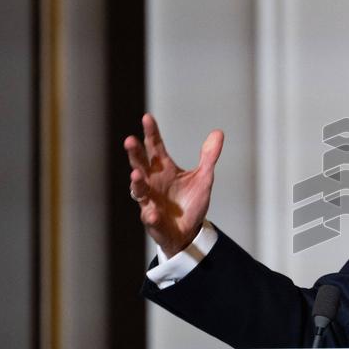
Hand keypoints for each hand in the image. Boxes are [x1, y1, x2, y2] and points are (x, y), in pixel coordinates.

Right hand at [124, 113, 223, 256]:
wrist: (189, 231)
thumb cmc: (191, 202)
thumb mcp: (204, 177)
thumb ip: (209, 156)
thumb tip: (218, 132)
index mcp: (163, 169)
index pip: (155, 147)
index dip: (151, 133)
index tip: (147, 118)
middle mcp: (152, 182)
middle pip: (139, 164)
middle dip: (134, 154)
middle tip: (130, 140)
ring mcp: (150, 201)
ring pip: (138, 190)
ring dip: (136, 183)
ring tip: (136, 176)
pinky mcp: (153, 220)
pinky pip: (150, 218)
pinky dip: (151, 215)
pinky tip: (153, 213)